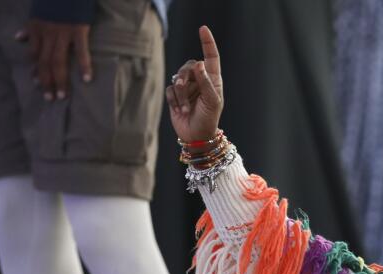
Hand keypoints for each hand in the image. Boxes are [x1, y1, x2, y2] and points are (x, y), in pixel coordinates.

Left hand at [16, 19, 92, 100]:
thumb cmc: (53, 0)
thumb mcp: (37, 12)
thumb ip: (29, 27)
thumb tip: (18, 38)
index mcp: (37, 29)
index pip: (34, 54)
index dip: (35, 70)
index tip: (36, 84)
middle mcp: (47, 34)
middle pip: (45, 62)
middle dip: (46, 81)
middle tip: (49, 98)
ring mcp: (63, 33)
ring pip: (58, 61)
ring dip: (60, 80)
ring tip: (62, 95)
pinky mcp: (78, 30)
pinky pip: (81, 51)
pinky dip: (84, 65)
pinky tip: (86, 79)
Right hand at [166, 26, 223, 142]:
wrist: (196, 136)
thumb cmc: (208, 119)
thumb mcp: (211, 101)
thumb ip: (205, 82)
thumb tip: (199, 63)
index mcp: (213, 79)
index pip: (210, 57)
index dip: (207, 42)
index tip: (202, 29)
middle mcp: (200, 80)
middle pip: (189, 65)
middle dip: (185, 77)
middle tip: (185, 89)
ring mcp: (187, 87)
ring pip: (178, 77)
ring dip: (181, 94)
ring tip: (186, 108)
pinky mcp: (175, 95)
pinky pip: (170, 89)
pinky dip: (175, 100)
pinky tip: (181, 110)